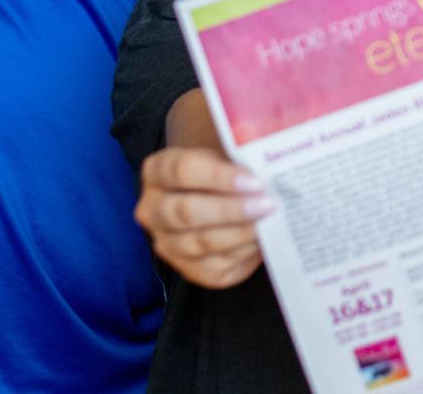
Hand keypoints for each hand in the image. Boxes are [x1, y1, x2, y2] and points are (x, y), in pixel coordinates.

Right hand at [134, 145, 274, 288]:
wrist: (221, 197)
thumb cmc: (225, 170)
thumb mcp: (224, 152)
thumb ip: (239, 153)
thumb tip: (268, 162)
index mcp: (157, 171)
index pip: (181, 171)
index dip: (218, 176)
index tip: (252, 180)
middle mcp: (153, 210)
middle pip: (185, 212)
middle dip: (230, 209)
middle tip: (267, 203)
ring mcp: (168, 244)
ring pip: (199, 243)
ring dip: (239, 233)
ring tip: (269, 221)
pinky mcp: (190, 270)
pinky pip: (214, 267)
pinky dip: (242, 253)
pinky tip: (262, 240)